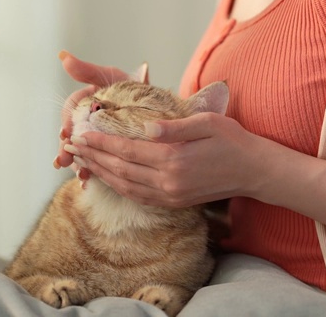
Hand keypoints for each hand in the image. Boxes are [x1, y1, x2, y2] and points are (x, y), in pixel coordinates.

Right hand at [54, 51, 138, 177]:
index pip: (71, 111)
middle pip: (72, 135)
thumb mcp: (114, 78)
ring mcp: (97, 138)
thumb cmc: (135, 89)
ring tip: (80, 174)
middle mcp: (88, 120)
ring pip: (82, 151)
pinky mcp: (108, 153)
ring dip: (78, 162)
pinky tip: (87, 181)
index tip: (65, 132)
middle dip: (68, 148)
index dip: (66, 121)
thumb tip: (62, 56)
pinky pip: (96, 163)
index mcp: (87, 102)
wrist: (163, 107)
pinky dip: (91, 171)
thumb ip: (89, 70)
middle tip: (63, 160)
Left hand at [67, 111, 270, 208]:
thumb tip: (146, 126)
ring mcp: (170, 196)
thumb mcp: (207, 122)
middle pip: (119, 170)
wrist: (254, 171)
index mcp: (173, 159)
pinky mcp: (173, 202)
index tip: (81, 133)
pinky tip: (107, 177)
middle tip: (71, 145)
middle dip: (92, 157)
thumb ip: (174, 126)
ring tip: (81, 160)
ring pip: (124, 186)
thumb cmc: (232, 140)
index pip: (126, 151)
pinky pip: (138, 196)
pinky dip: (118, 187)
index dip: (100, 143)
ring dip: (100, 173)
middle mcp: (168, 182)